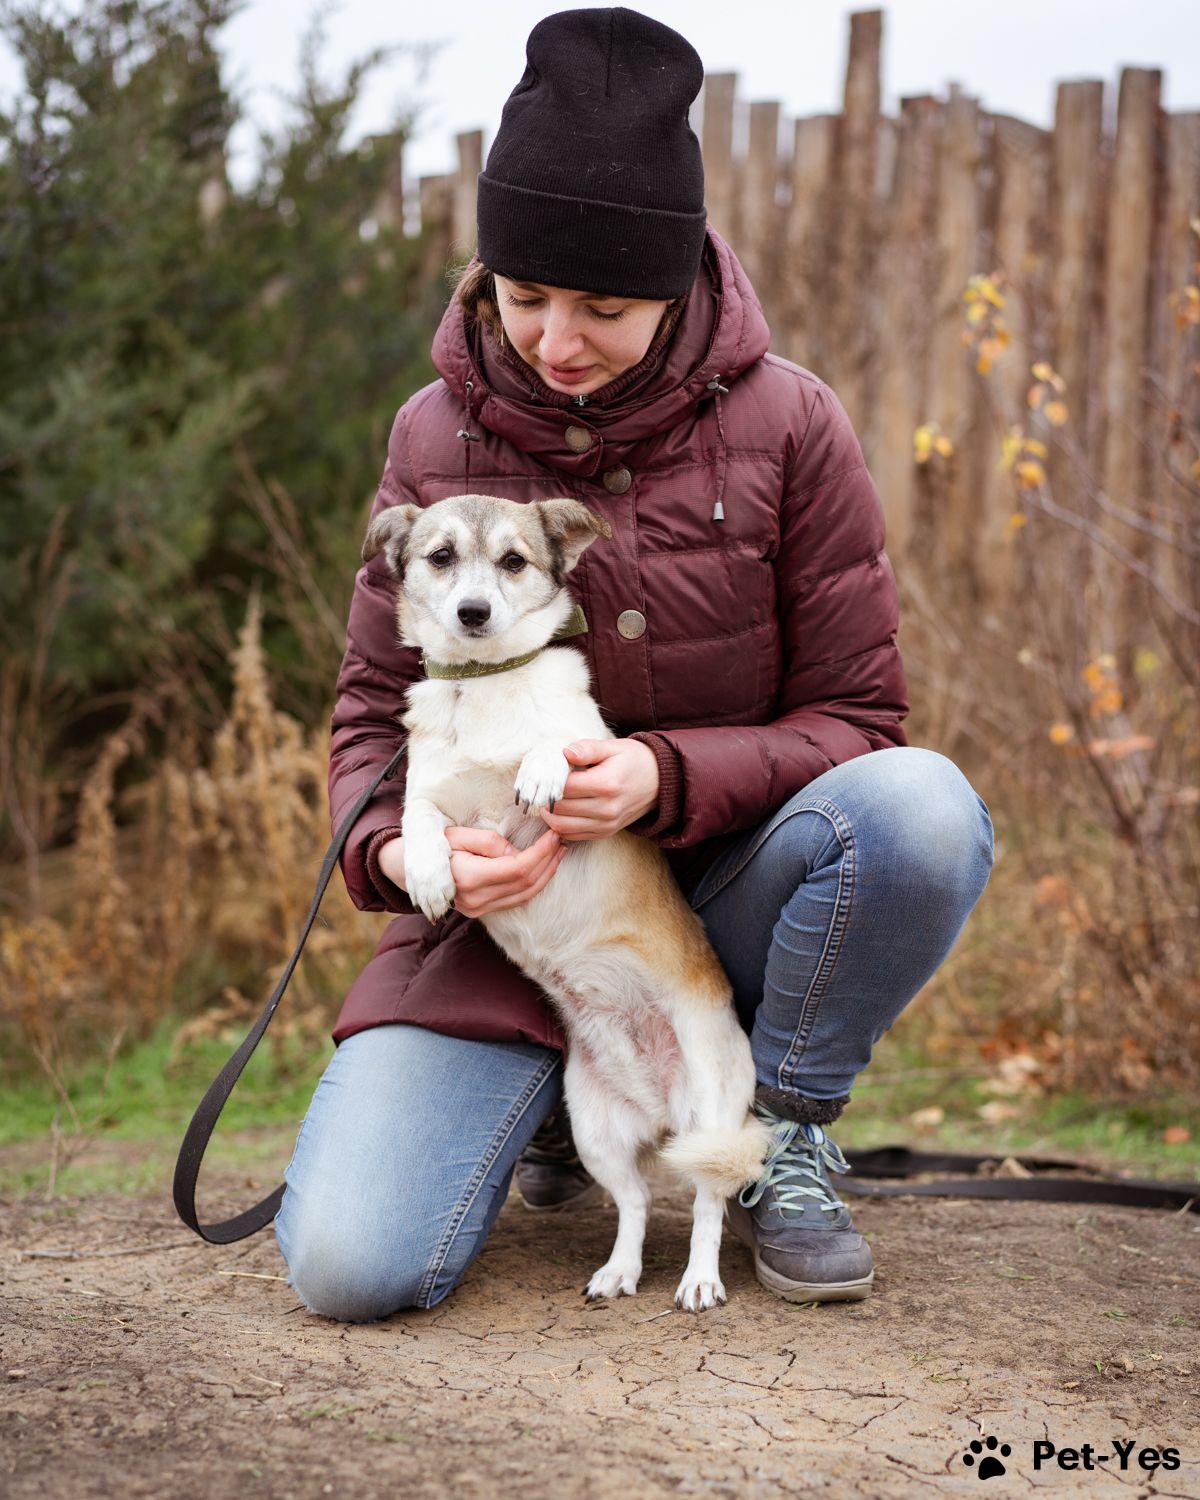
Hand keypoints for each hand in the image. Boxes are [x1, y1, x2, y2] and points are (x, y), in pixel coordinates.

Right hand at [445, 825, 565, 916]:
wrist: (409, 868)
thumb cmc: (435, 845)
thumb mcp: (459, 834)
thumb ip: (490, 843)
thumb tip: (517, 853)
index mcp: (468, 878)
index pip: (518, 868)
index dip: (541, 852)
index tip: (554, 835)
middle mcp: (475, 900)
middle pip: (525, 884)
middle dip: (548, 862)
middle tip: (561, 841)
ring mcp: (477, 910)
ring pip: (524, 896)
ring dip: (545, 874)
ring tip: (557, 854)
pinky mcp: (480, 912)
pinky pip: (515, 900)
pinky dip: (533, 885)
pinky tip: (542, 869)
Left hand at [538, 738, 658, 841]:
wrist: (660, 781)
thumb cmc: (634, 760)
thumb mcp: (612, 747)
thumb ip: (587, 749)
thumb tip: (565, 753)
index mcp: (607, 784)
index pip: (564, 787)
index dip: (550, 779)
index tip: (548, 771)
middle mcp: (607, 808)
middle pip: (560, 808)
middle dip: (548, 796)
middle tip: (544, 785)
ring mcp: (607, 824)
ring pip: (562, 825)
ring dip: (550, 814)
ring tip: (550, 799)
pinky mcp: (606, 832)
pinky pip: (573, 835)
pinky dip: (561, 826)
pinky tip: (562, 812)